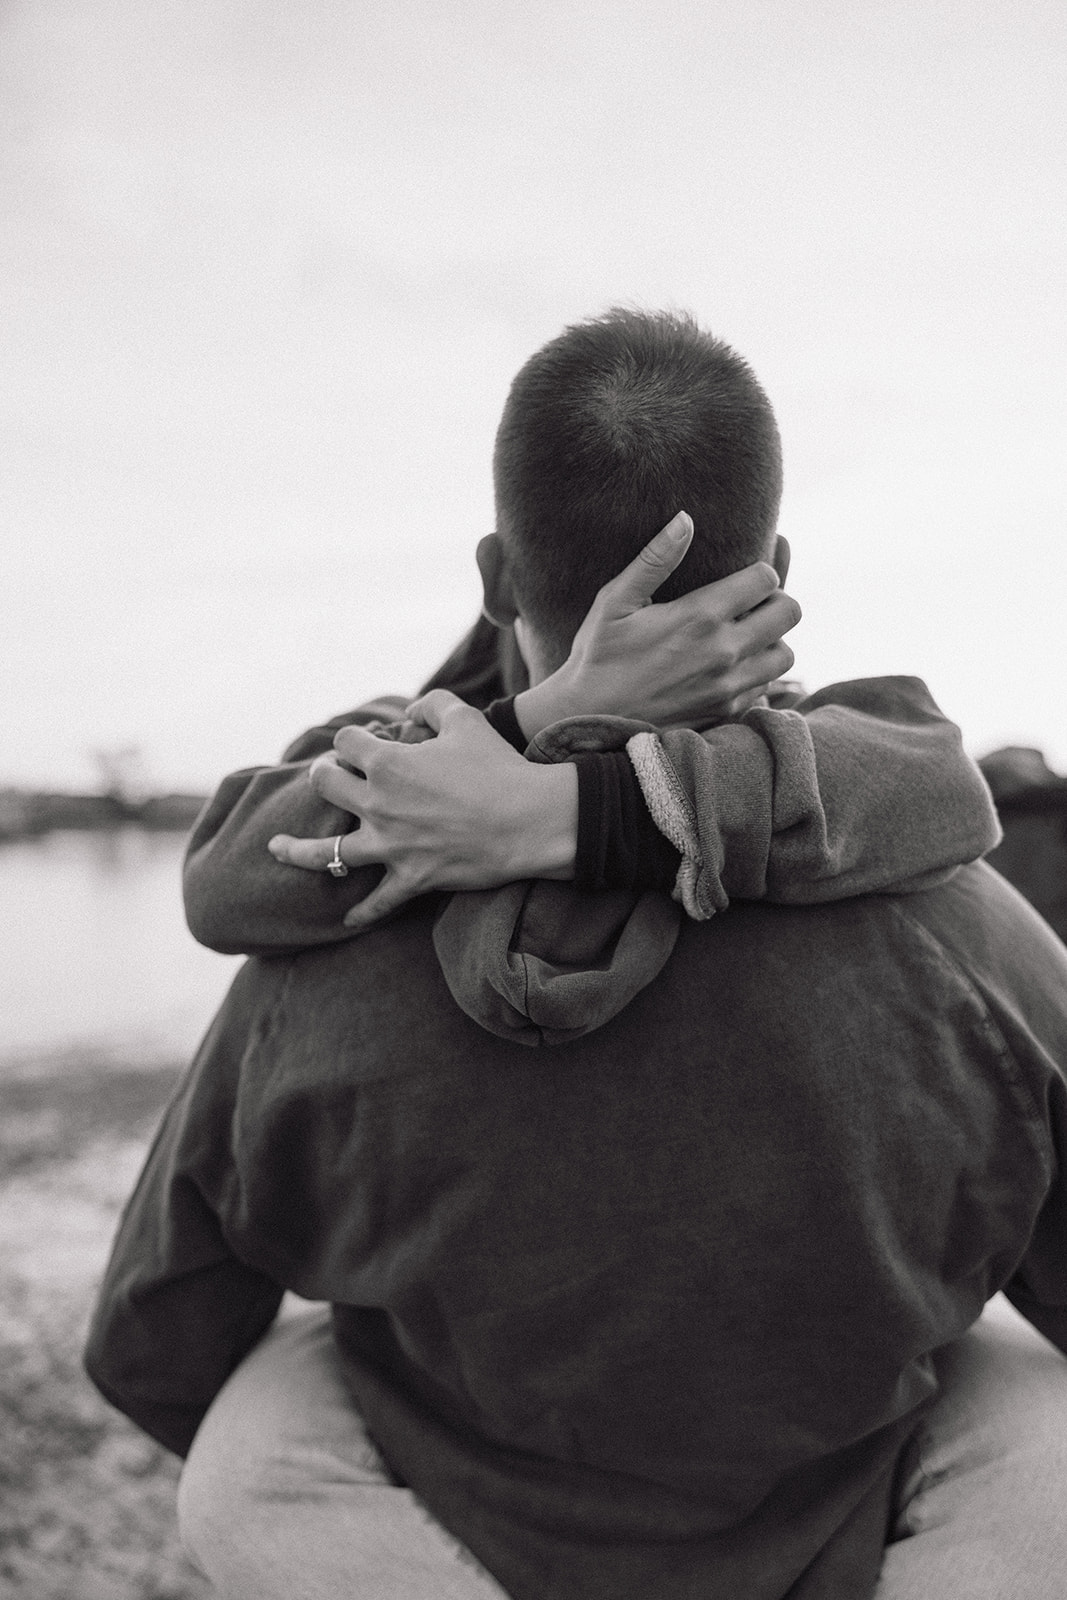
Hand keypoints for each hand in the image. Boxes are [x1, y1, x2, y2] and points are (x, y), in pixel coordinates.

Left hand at [267, 692, 577, 932]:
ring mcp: (391, 846)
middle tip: (328, 779)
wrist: (531, 821)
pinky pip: (376, 902)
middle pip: (325, 786)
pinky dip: (360, 913)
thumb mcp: (466, 719)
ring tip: (277, 849)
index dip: (352, 739)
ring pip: (326, 854)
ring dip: (297, 850)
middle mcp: (378, 805)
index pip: (344, 742)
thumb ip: (431, 705)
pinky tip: (346, 919)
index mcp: (388, 763)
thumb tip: (408, 711)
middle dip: (323, 776)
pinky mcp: (411, 879)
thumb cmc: (499, 767)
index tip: (363, 743)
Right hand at [513, 511, 801, 738]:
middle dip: (774, 600)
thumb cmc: (598, 655)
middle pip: (788, 613)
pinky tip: (729, 667)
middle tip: (749, 603)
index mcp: (700, 616)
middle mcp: (723, 651)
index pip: (766, 578)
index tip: (741, 575)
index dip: (758, 570)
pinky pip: (766, 687)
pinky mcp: (726, 712)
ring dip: (771, 641)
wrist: (589, 719)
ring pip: (785, 654)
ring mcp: (729, 686)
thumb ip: (654, 559)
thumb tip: (685, 519)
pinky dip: (757, 674)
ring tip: (744, 636)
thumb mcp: (616, 600)